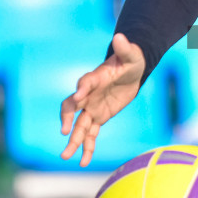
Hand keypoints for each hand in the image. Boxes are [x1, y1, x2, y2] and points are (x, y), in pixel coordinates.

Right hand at [61, 33, 144, 166]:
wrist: (131, 72)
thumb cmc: (131, 61)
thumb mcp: (132, 56)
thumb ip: (126, 48)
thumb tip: (120, 36)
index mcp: (95, 78)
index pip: (85, 83)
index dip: (81, 89)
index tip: (79, 97)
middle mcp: (88, 94)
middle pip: (72, 107)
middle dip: (68, 119)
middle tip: (66, 131)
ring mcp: (91, 107)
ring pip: (78, 126)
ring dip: (73, 141)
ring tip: (65, 156)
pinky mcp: (98, 117)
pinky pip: (90, 134)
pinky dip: (87, 147)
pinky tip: (83, 162)